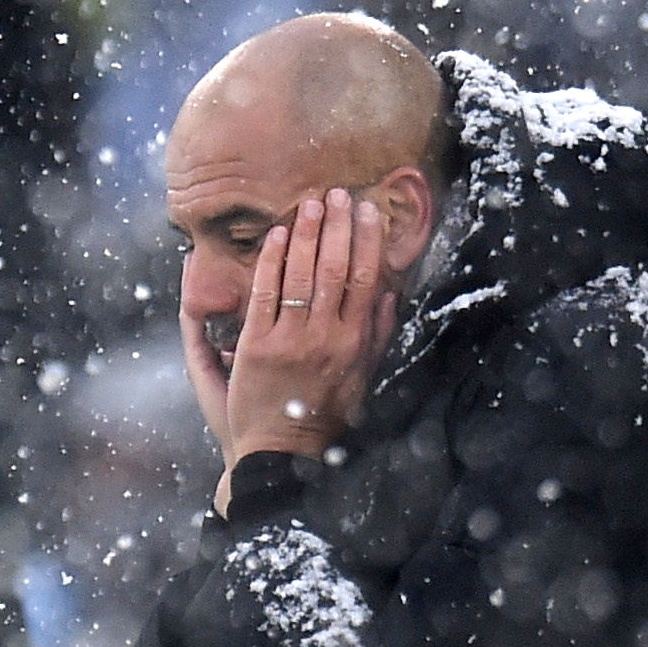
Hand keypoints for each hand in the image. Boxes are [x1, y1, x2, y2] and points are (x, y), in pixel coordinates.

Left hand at [223, 189, 396, 476]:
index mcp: (354, 344)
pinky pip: (265, 290)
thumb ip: (377, 337)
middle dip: (338, 226)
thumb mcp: (363, 379)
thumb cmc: (325, 416)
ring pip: (302, 273)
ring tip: (311, 204)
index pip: (366, 280)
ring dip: (308, 233)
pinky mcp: (256, 345)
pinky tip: (279, 234)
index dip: (367, 241)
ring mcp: (289, 340)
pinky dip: (272, 259)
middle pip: (336, 268)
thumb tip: (391, 294)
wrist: (281, 452)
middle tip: (337, 194)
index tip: (367, 211)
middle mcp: (325, 338)